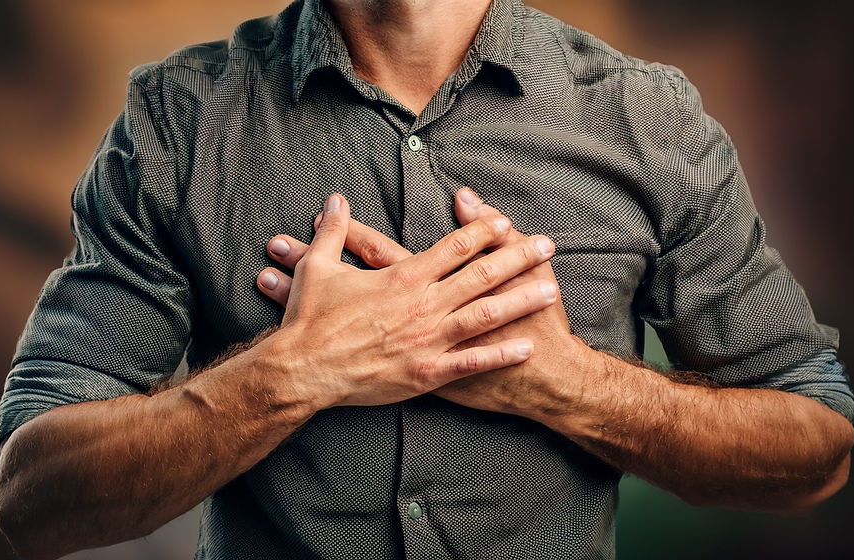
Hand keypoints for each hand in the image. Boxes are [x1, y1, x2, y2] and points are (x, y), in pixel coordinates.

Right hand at [259, 193, 559, 408]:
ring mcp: (428, 340)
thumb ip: (332, 231)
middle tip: (548, 246)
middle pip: (482, 275)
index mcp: (403, 277)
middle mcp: (423, 305)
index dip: (483, 231)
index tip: (505, 222)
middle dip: (518, 258)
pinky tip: (526, 346)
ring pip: (485, 315)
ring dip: (520, 300)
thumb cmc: (309, 319)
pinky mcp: (426, 373)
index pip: (454, 247)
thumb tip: (334, 200)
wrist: (302, 369)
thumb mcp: (316, 267)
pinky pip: (472, 362)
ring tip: (551, 289)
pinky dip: (500, 354)